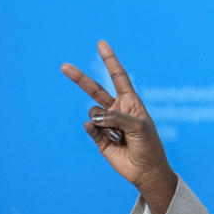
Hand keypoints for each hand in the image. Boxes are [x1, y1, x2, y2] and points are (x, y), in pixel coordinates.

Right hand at [61, 41, 176, 202]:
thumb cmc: (149, 145)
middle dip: (80, 79)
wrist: (146, 170)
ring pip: (94, 114)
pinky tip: (110, 140)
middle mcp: (116, 109)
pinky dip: (96, 131)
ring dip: (107, 124)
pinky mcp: (98, 138)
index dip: (110, 60)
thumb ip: (116, 117)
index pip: (118, 76)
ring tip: (122, 137)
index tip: (101, 43)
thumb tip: (93, 117)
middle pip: (94, 90)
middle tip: (64, 66)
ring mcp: (106, 123)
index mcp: (130, 102)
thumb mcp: (139, 127)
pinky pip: (91, 129)